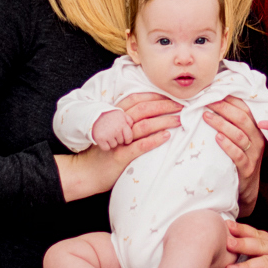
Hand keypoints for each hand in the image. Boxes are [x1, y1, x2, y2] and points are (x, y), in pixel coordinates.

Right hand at [55, 105, 174, 200]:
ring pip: (144, 125)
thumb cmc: (104, 152)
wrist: (87, 172)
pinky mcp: (121, 155)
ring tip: (179, 119)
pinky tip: (167, 136)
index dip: (154, 96)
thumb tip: (150, 115)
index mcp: (116, 117)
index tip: (170, 96)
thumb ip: (127, 122)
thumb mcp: (113, 132)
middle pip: (143, 109)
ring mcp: (119, 140)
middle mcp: (117, 125)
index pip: (136, 100)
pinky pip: (140, 145)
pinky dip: (154, 139)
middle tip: (181, 106)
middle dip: (164, 105)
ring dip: (164, 120)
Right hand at [90, 108, 131, 150]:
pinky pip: (106, 148)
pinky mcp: (100, 139)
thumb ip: (129, 120)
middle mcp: (116, 130)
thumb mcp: (121, 114)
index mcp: (122, 123)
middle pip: (121, 142)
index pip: (129, 138)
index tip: (124, 138)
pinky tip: (103, 139)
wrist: (94, 114)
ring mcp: (108, 135)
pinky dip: (105, 145)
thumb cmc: (110, 115)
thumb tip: (133, 128)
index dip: (127, 139)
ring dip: (111, 142)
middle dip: (118, 139)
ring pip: (114, 145)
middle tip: (113, 133)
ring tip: (108, 134)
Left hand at [202, 96, 263, 216]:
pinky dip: (227, 145)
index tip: (213, 91)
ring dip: (221, 124)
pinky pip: (238, 155)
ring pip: (239, 135)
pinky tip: (217, 138)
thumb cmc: (238, 157)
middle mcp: (257, 139)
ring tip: (206, 116)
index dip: (230, 99)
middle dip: (223, 107)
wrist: (246, 187)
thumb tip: (213, 100)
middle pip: (242, 118)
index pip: (245, 108)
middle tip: (206, 101)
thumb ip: (232, 122)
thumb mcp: (239, 138)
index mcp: (255, 129)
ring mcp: (253, 155)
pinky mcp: (247, 169)